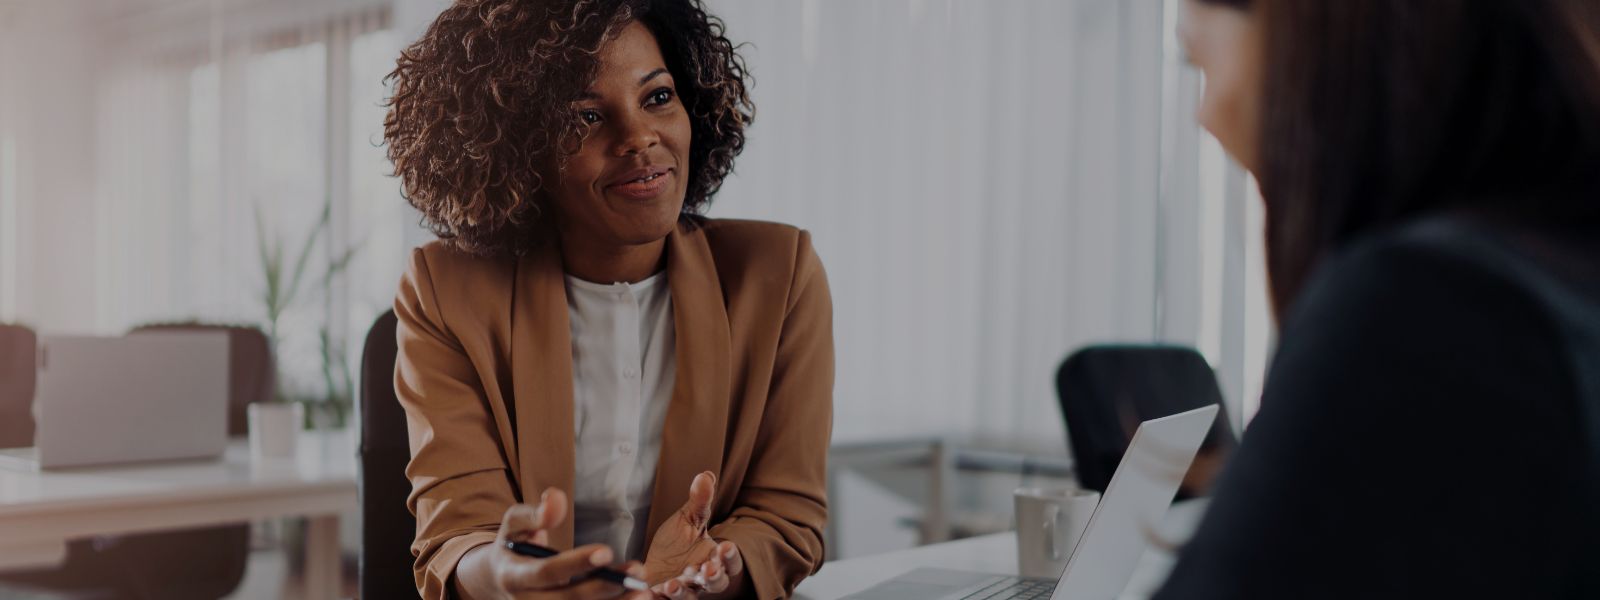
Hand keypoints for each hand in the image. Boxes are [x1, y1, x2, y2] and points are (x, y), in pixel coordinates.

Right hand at [454, 488, 652, 599]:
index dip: (576, 563)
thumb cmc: (515, 543)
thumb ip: (534, 513)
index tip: (606, 551)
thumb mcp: (514, 523)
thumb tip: (557, 498)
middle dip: (604, 587)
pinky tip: (635, 599)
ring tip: (643, 591)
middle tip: (637, 571)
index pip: (547, 572)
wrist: (501, 578)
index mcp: (514, 577)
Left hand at [644, 472, 746, 598]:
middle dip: (713, 577)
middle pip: (716, 584)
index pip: (731, 561)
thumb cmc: (680, 544)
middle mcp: (705, 580)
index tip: (727, 546)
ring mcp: (687, 592)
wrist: (659, 565)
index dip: (730, 556)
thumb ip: (699, 502)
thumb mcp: (689, 520)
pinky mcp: (665, 599)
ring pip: (690, 597)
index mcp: (716, 559)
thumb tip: (705, 475)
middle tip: (707, 570)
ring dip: (683, 593)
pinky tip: (649, 593)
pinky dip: (658, 599)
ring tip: (673, 585)